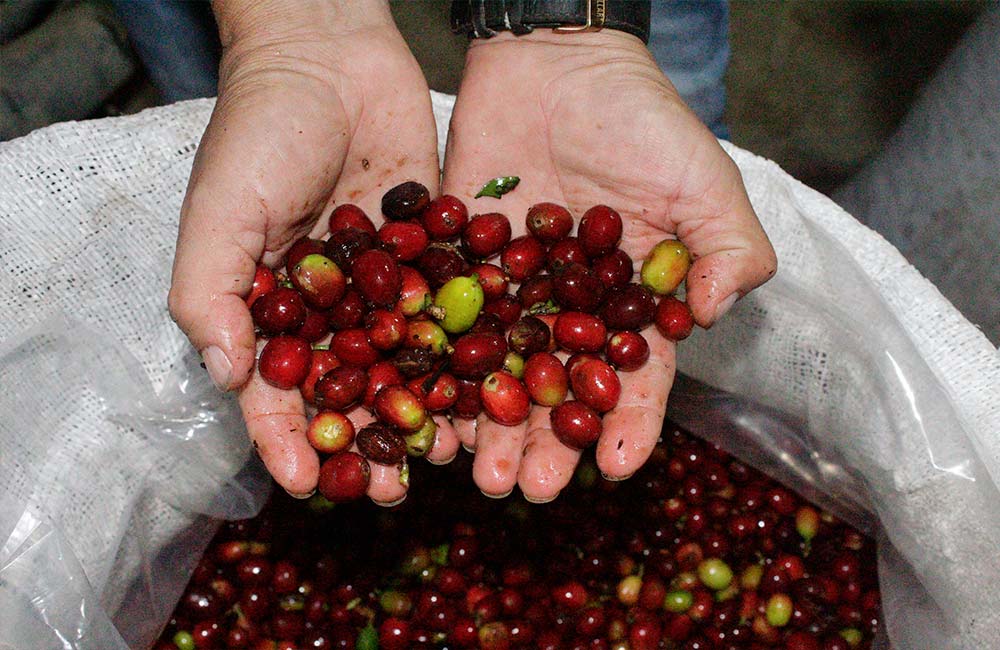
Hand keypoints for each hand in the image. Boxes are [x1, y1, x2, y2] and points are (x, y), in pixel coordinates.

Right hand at [168, 0, 456, 500]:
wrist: (331, 56)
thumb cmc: (259, 131)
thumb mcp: (219, 210)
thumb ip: (211, 291)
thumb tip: (225, 376)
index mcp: (270, 306)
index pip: (274, 389)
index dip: (285, 438)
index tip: (303, 484)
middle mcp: (331, 307)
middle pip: (349, 389)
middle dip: (366, 439)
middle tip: (391, 491)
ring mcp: (386, 285)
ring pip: (406, 363)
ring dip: (425, 411)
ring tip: (448, 459)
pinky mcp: (435, 257)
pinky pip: (451, 314)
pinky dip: (467, 353)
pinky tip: (490, 390)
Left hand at [442, 30, 776, 500]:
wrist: (554, 62)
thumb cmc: (641, 119)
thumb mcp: (706, 181)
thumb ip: (730, 249)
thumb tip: (710, 317)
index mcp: (631, 305)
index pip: (637, 378)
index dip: (632, 426)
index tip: (620, 469)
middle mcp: (569, 312)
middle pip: (560, 393)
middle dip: (548, 444)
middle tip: (531, 488)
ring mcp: (512, 294)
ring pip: (501, 377)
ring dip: (490, 428)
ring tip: (479, 474)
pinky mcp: (460, 269)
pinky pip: (448, 329)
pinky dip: (438, 371)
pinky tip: (429, 412)